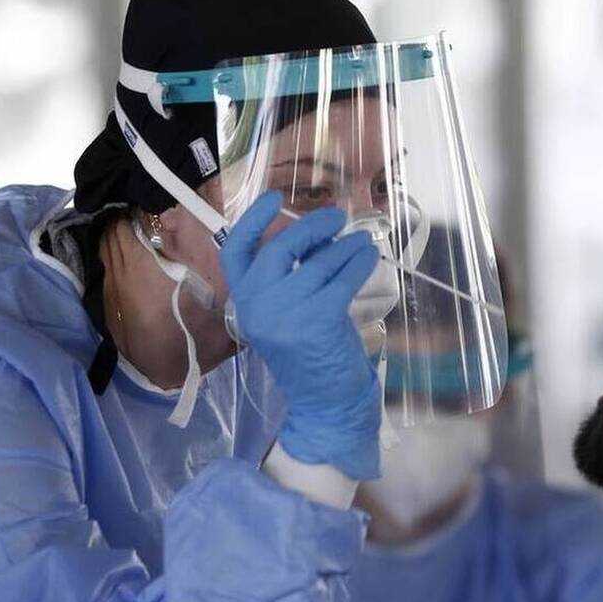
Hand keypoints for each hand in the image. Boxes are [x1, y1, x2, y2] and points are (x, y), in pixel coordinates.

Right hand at [220, 191, 381, 479]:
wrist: (325, 404)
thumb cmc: (310, 355)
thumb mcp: (287, 313)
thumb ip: (290, 277)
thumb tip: (318, 233)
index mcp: (244, 303)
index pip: (234, 252)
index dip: (251, 220)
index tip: (274, 197)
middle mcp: (258, 307)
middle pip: (278, 249)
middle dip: (311, 227)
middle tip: (337, 217)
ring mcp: (286, 314)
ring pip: (318, 262)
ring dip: (345, 246)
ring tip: (361, 241)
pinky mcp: (318, 320)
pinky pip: (342, 278)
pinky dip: (358, 262)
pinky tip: (368, 257)